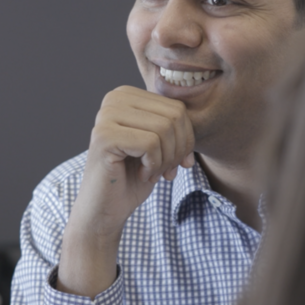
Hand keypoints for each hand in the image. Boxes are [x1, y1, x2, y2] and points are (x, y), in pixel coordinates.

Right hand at [57, 85, 195, 296]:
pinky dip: (154, 165)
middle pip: (174, 117)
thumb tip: (200, 123)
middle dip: (178, 150)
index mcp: (127, 95)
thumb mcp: (160, 145)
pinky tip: (142, 175)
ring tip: (152, 173)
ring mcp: (106, 116)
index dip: (186, 140)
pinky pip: (151, 144)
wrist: (105, 209)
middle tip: (165, 170)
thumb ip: (175, 126)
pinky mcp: (104, 136)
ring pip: (165, 129)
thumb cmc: (132, 177)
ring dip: (166, 160)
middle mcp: (114, 98)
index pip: (178, 108)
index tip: (174, 162)